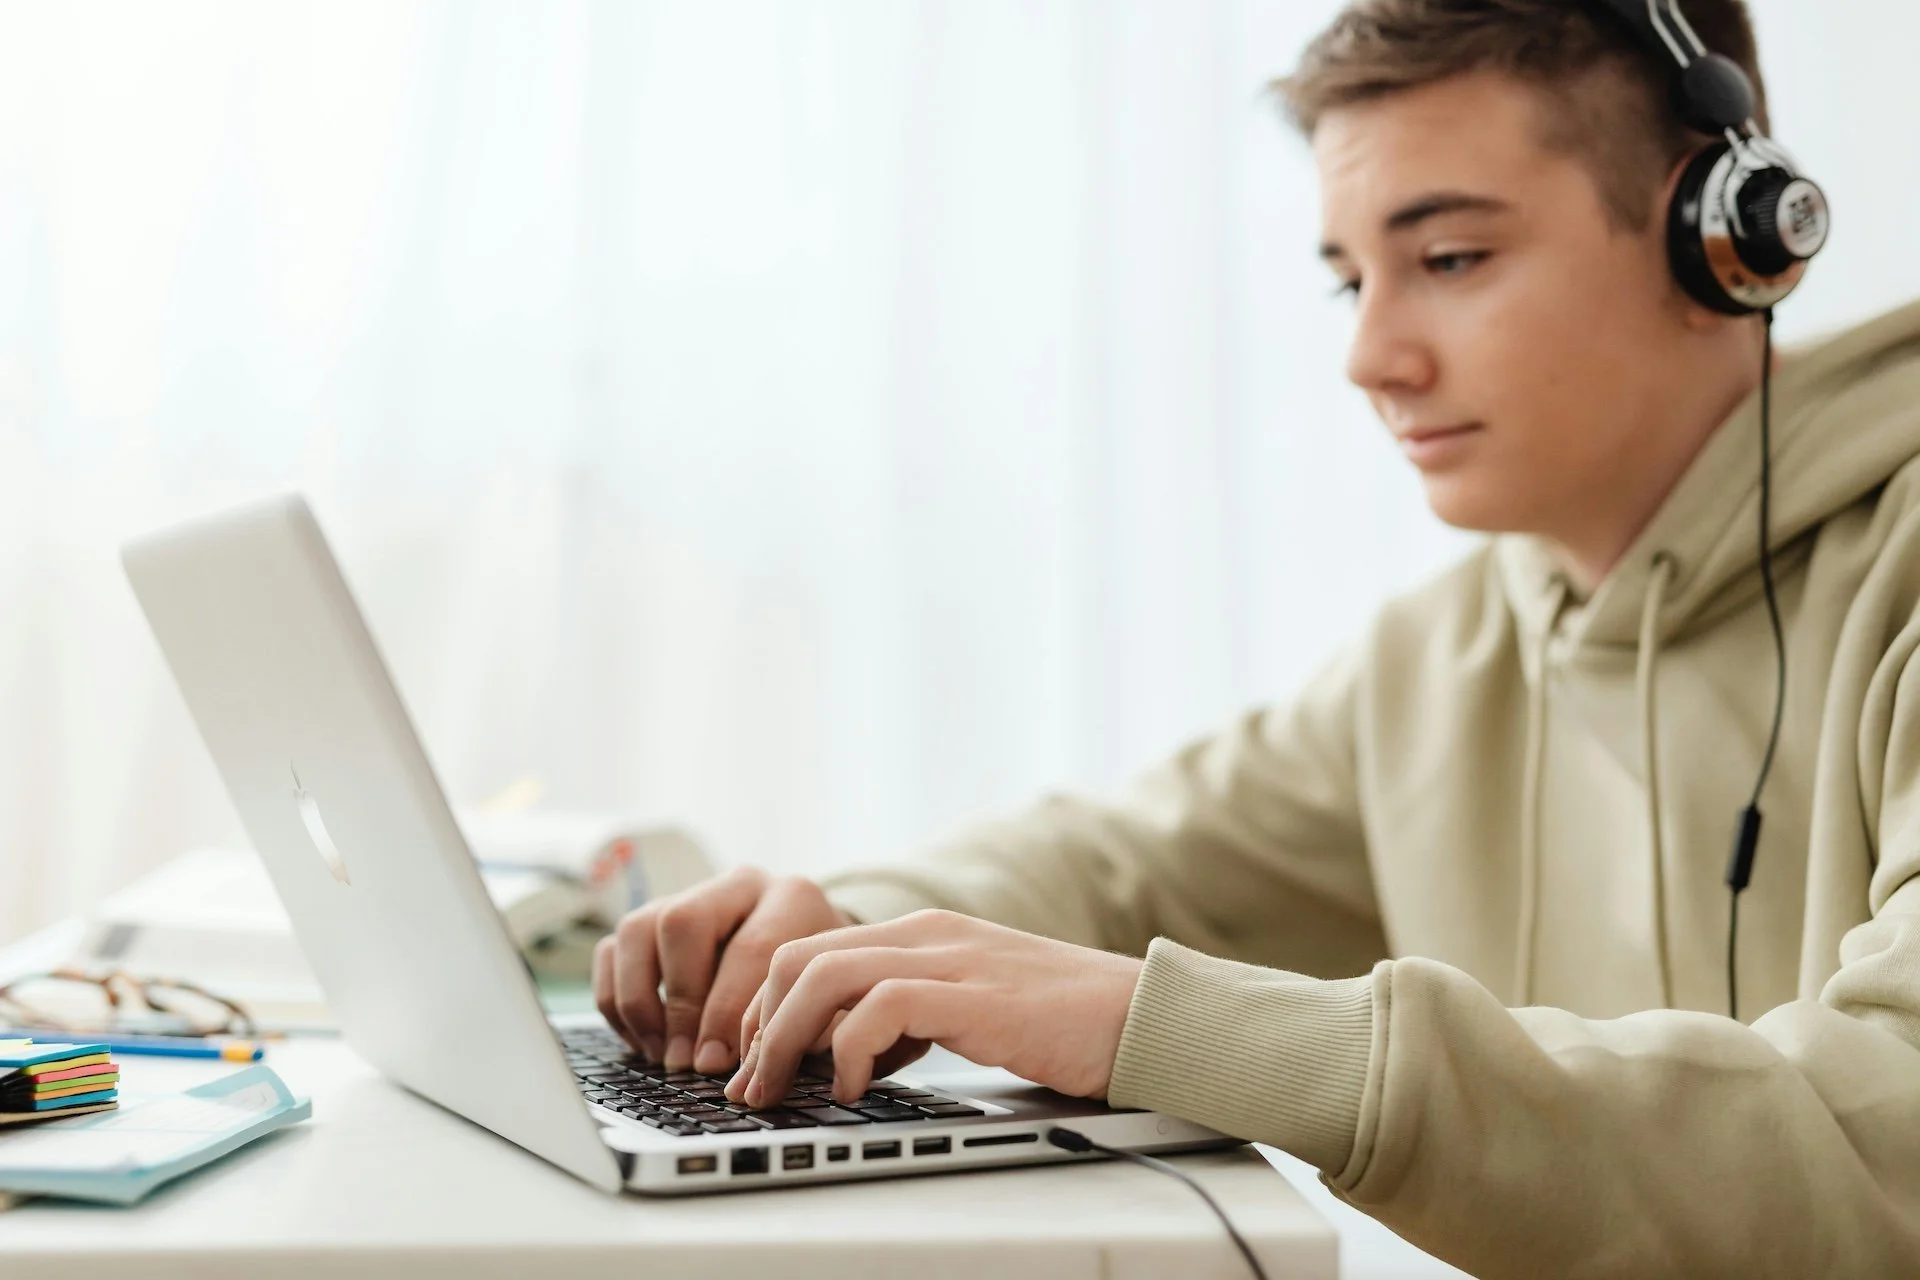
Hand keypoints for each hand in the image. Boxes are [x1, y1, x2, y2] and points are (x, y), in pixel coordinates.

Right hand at [591, 866, 856, 1073]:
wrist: (816, 960)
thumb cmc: (821, 989)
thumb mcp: (826, 1003)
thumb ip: (794, 1029)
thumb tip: (744, 1078)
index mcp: (792, 898)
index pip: (748, 948)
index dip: (725, 1012)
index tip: (714, 1064)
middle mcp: (737, 887)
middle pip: (681, 922)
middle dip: (679, 1003)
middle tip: (684, 1062)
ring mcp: (689, 896)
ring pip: (638, 929)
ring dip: (640, 1002)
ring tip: (661, 1054)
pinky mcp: (653, 921)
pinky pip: (612, 949)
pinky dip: (617, 1000)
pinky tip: (646, 1042)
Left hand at [723, 909, 1143, 1110]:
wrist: (1140, 1015)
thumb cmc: (1063, 1022)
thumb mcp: (968, 1009)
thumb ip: (910, 1018)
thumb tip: (848, 1057)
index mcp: (922, 934)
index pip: (810, 950)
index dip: (766, 1008)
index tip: (755, 1063)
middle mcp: (927, 935)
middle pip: (799, 956)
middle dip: (758, 1023)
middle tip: (753, 1084)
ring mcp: (949, 960)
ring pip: (823, 975)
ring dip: (784, 1039)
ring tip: (782, 1089)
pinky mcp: (973, 996)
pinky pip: (880, 1007)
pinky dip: (849, 1050)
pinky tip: (853, 1086)